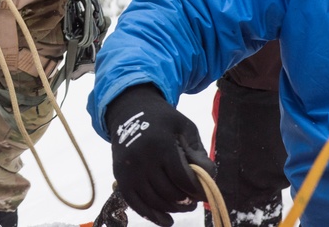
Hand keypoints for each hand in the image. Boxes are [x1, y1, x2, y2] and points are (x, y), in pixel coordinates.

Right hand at [105, 84, 214, 226]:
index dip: (197, 190)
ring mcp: (129, 170)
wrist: (129, 112)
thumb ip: (198, 153)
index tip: (204, 192)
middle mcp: (141, 159)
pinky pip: (136, 204)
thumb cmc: (162, 120)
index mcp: (160, 144)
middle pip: (170, 193)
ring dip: (173, 208)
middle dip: (187, 201)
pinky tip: (167, 220)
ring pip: (155, 202)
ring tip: (184, 205)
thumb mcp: (185, 128)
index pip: (183, 178)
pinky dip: (152, 216)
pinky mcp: (120, 178)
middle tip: (194, 199)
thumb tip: (208, 178)